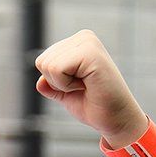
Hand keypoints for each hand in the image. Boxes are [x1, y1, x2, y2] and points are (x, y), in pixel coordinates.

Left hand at [34, 29, 147, 148]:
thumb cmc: (94, 106)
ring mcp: (88, 43)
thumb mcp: (65, 93)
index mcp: (77, 42)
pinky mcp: (90, 53)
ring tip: (86, 86)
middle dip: (57, 82)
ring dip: (63, 84)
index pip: (42, 60)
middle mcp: (83, 37)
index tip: (79, 86)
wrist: (116, 119)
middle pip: (42, 62)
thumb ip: (51, 85)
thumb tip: (39, 82)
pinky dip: (67, 85)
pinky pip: (56, 69)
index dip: (55, 82)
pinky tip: (87, 85)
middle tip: (83, 87)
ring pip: (48, 65)